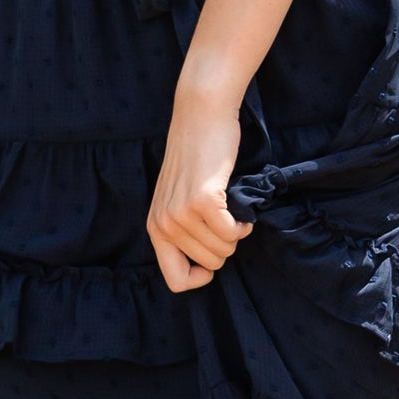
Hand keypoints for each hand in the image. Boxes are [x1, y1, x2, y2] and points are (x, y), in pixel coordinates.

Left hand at [146, 87, 251, 292]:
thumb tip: (207, 265)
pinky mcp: (202, 200)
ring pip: (223, 251)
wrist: (200, 117)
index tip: (213, 251)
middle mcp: (163, 225)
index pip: (176, 281)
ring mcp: (181, 214)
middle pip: (209, 266)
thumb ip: (183, 231)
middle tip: (224, 219)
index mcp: (155, 229)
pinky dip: (243, 224)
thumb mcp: (178, 200)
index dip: (202, 275)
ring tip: (231, 210)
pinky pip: (232, 233)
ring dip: (236, 233)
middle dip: (225, 247)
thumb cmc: (197, 158)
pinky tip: (238, 207)